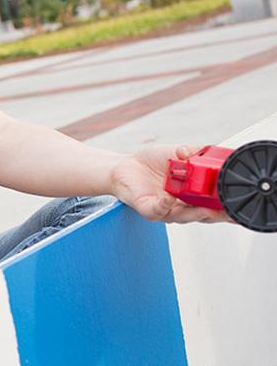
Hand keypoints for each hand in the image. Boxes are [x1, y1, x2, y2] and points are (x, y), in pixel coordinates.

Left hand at [110, 145, 230, 223]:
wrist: (124, 166)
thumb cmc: (152, 164)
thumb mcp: (178, 154)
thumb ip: (195, 152)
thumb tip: (206, 149)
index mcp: (191, 196)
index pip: (214, 205)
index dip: (227, 207)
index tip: (240, 204)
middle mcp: (180, 206)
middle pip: (202, 216)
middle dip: (216, 215)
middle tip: (227, 211)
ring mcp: (164, 210)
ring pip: (182, 217)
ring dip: (194, 213)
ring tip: (205, 210)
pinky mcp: (148, 209)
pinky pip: (157, 210)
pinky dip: (164, 206)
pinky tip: (169, 199)